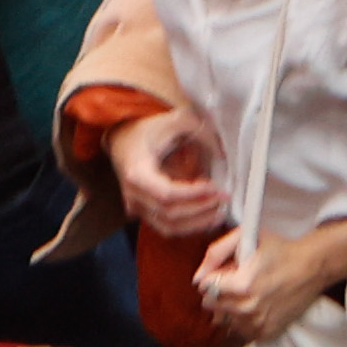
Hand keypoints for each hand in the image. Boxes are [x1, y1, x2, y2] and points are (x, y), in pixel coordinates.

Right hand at [109, 109, 229, 242]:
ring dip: (197, 222)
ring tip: (220, 210)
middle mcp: (134, 195)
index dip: (193, 194)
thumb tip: (223, 153)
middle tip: (224, 197)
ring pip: (168, 227)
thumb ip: (201, 132)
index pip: (166, 194)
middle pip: (169, 213)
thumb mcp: (176, 120)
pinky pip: (166, 226)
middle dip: (200, 208)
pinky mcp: (144, 212)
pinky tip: (208, 216)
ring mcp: (136, 206)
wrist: (122, 139)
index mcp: (138, 172)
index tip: (215, 187)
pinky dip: (188, 225)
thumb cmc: (148, 130)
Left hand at [197, 225, 342, 346]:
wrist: (313, 267)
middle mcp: (246, 309)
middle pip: (211, 306)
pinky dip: (244, 320)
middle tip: (239, 281)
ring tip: (250, 293)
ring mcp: (256, 323)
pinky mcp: (265, 333)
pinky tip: (258, 305)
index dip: (215, 277)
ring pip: (224, 320)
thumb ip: (216, 253)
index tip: (230, 271)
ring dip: (231, 307)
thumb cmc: (280, 249)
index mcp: (240, 285)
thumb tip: (197, 279)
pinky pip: (240, 331)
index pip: (205, 288)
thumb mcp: (248, 238)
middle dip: (220, 292)